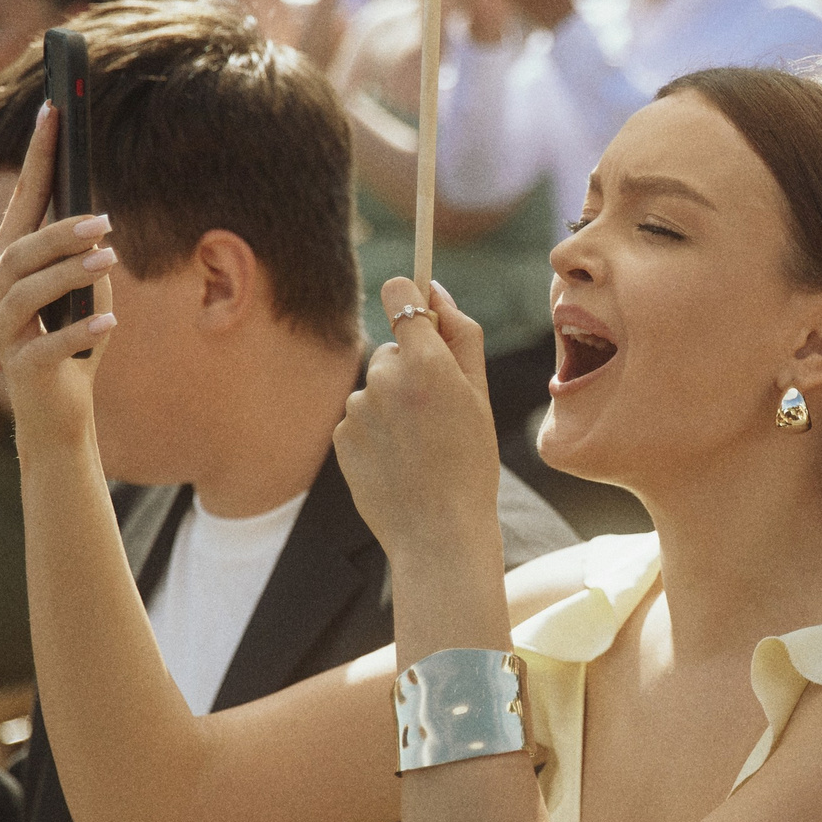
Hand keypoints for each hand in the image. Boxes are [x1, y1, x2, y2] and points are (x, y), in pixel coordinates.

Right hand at [0, 103, 116, 448]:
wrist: (58, 411)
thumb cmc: (73, 340)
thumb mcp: (86, 291)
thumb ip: (85, 258)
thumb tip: (97, 225)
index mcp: (10, 264)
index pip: (23, 201)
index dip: (37, 157)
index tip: (54, 111)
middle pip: (19, 250)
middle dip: (59, 231)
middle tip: (105, 221)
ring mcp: (4, 331)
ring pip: (25, 293)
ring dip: (68, 275)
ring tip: (108, 262)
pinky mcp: (20, 368)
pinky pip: (46, 345)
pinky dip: (78, 332)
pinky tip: (110, 324)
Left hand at [333, 276, 501, 567]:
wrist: (438, 532)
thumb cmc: (471, 463)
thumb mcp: (481, 394)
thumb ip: (462, 333)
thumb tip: (435, 289)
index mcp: (425, 361)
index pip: (399, 293)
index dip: (408, 298)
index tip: (416, 312)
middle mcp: (384, 377)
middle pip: (392, 349)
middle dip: (411, 369)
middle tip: (438, 415)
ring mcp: (358, 407)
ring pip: (376, 387)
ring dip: (393, 405)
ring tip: (419, 446)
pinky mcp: (341, 435)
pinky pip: (360, 418)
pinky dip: (376, 433)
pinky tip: (398, 461)